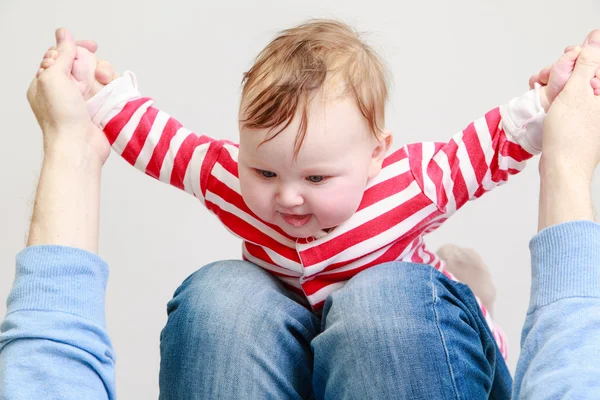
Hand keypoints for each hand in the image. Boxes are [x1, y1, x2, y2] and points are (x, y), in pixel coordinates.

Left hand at [27, 28, 109, 164]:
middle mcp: (64, 91)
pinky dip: (112, 88)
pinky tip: (113, 90)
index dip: (74, 47)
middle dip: (93, 62)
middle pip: (82, 64)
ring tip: (105, 82)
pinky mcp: (98, 109)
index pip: (59, 56)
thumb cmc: (61, 118)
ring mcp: (82, 101)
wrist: (79, 146)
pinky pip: (108, 92)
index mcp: (46, 82)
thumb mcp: (54, 77)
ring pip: (97, 77)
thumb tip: (64, 34)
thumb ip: (60, 54)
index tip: (91, 47)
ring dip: (105, 75)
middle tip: (97, 71)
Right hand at [542, 30, 599, 179]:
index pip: (595, 62)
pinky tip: (544, 100)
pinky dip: (556, 98)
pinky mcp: (584, 122)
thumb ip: (586, 64)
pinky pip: (571, 101)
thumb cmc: (569, 135)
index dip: (577, 57)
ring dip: (556, 83)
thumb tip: (595, 39)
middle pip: (585, 73)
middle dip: (563, 70)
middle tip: (544, 77)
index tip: (562, 61)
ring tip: (539, 88)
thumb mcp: (576, 92)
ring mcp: (595, 113)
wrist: (563, 168)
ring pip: (575, 87)